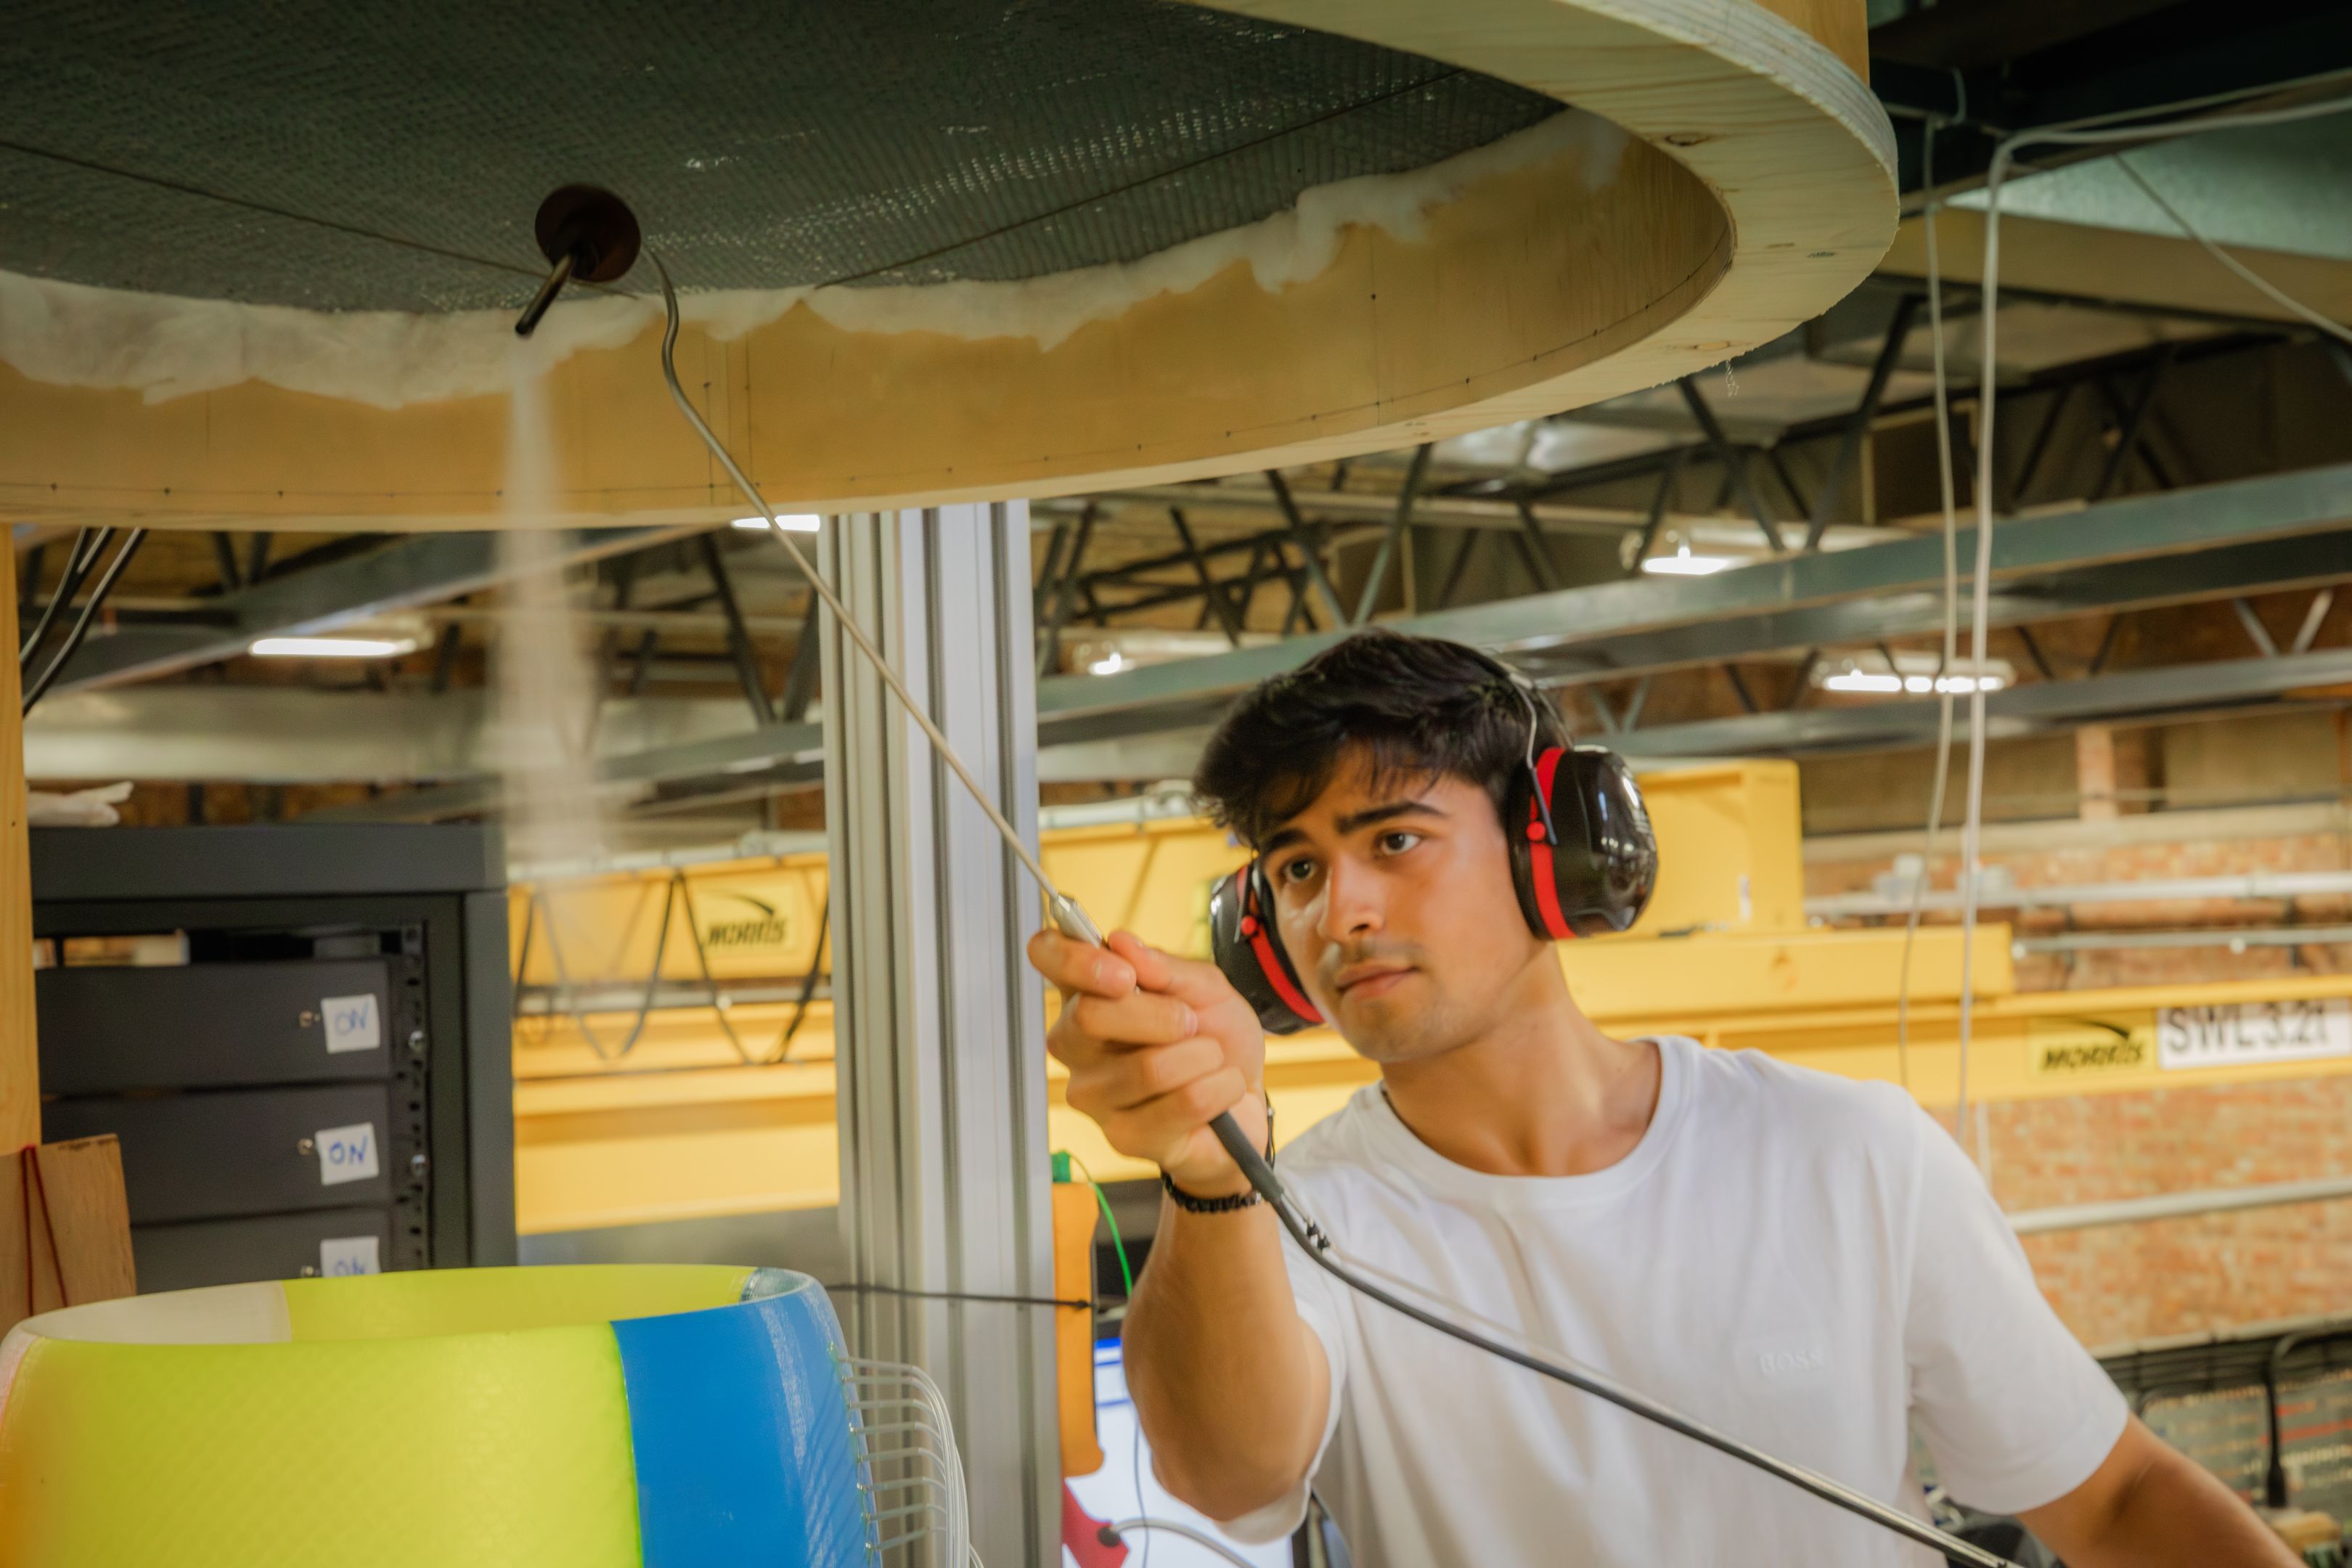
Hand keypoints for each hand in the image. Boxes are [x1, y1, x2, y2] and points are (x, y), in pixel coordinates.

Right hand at [1028, 927, 1268, 1196]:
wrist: (1245, 1097)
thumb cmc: (1217, 1038)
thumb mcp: (1206, 989)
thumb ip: (1167, 967)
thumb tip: (1121, 944)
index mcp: (1089, 993)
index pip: (1047, 956)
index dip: (1073, 958)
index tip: (1123, 973)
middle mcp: (1076, 1044)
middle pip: (1088, 1016)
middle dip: (1160, 1015)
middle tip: (1191, 1022)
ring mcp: (1094, 1095)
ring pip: (1147, 1067)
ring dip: (1202, 1056)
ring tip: (1212, 1060)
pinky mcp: (1123, 1137)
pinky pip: (1181, 1103)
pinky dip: (1219, 1089)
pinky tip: (1218, 1091)